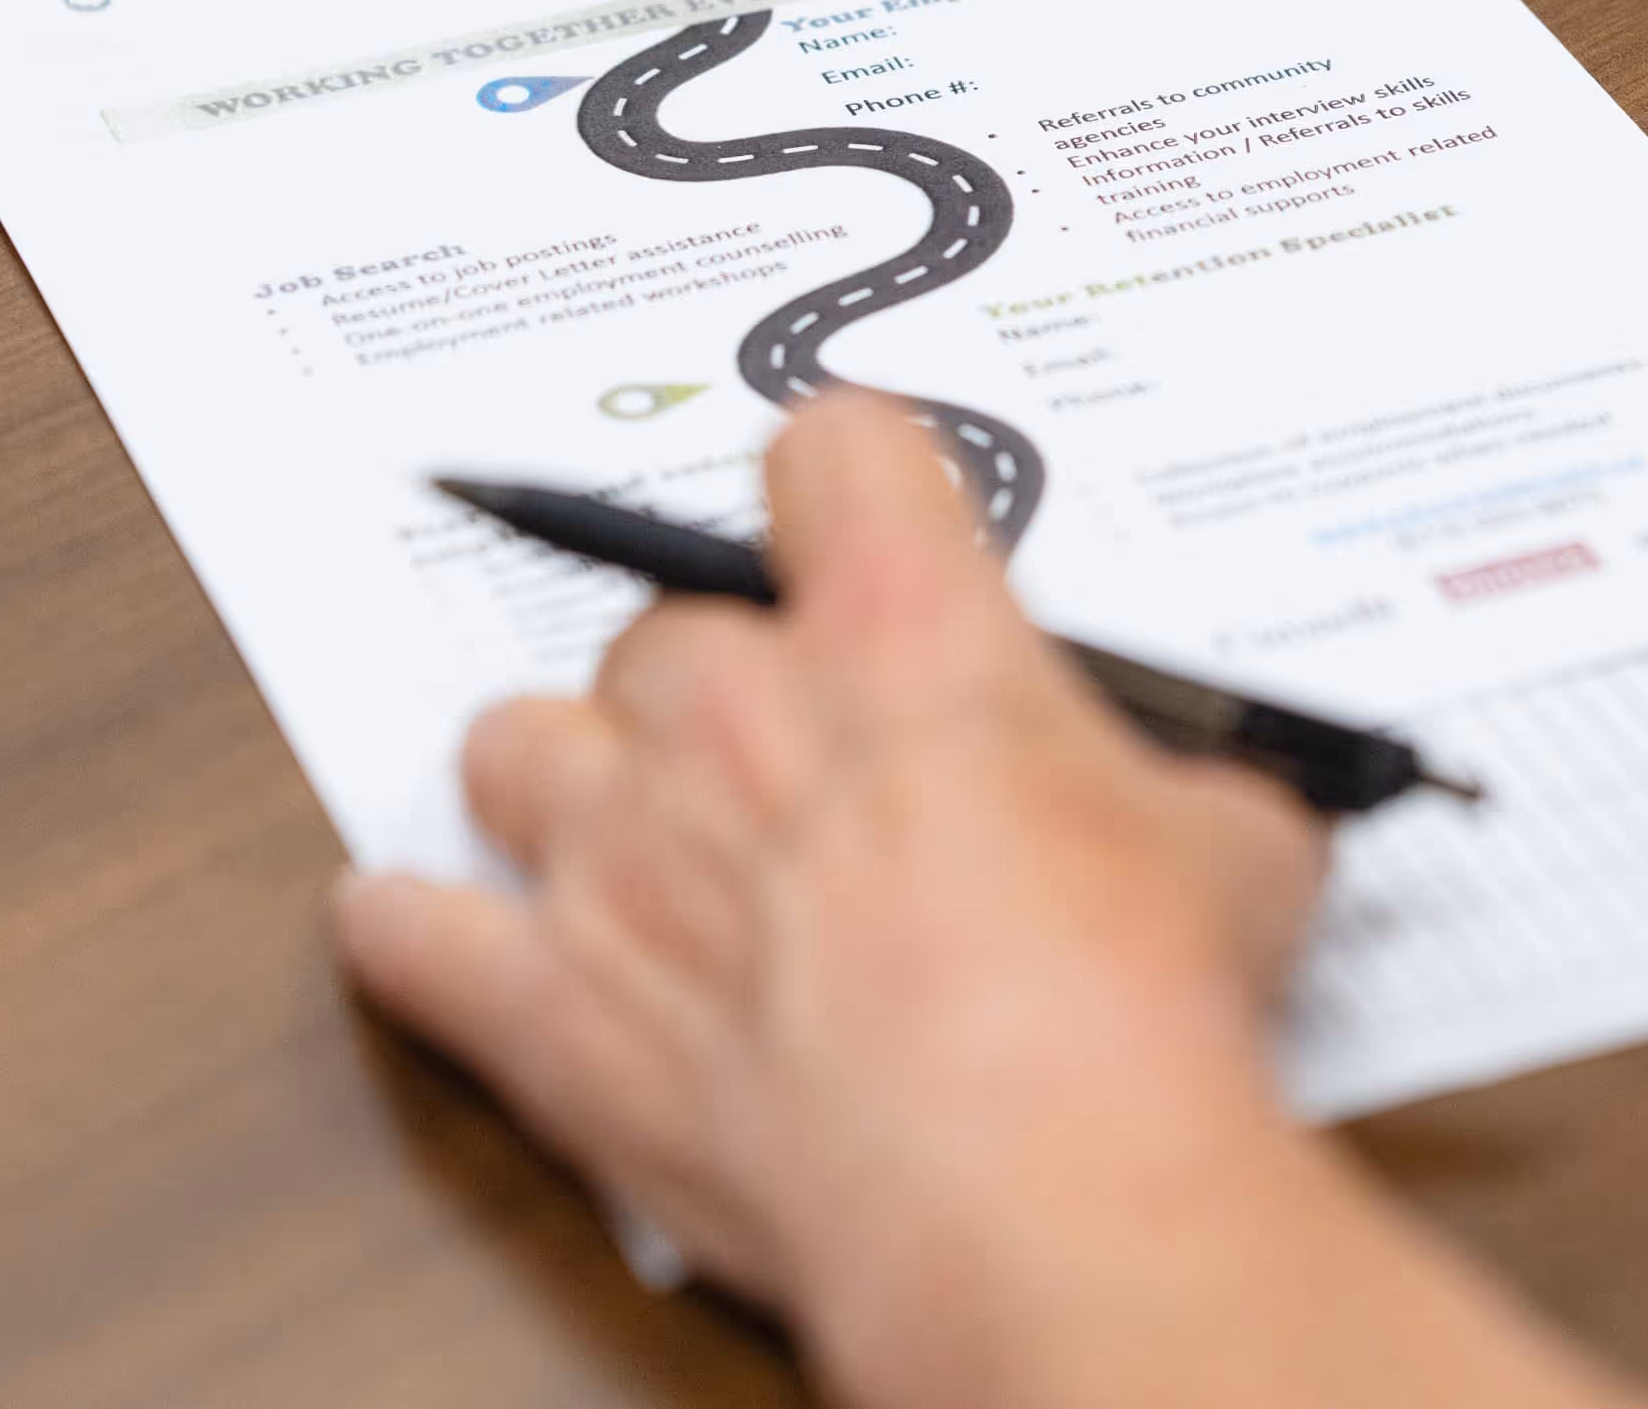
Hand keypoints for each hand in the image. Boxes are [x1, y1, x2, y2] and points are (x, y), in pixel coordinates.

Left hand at [337, 390, 1329, 1400]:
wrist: (1036, 1196)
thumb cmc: (1130, 1015)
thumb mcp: (1234, 854)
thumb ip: (1188, 796)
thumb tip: (1215, 822)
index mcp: (902, 636)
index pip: (827, 453)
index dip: (848, 491)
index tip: (857, 529)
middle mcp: (733, 716)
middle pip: (660, 628)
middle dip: (719, 696)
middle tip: (792, 776)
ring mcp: (621, 860)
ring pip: (512, 745)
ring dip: (567, 790)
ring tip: (633, 850)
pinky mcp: (550, 1013)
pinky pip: (413, 935)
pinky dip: (417, 935)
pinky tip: (431, 936)